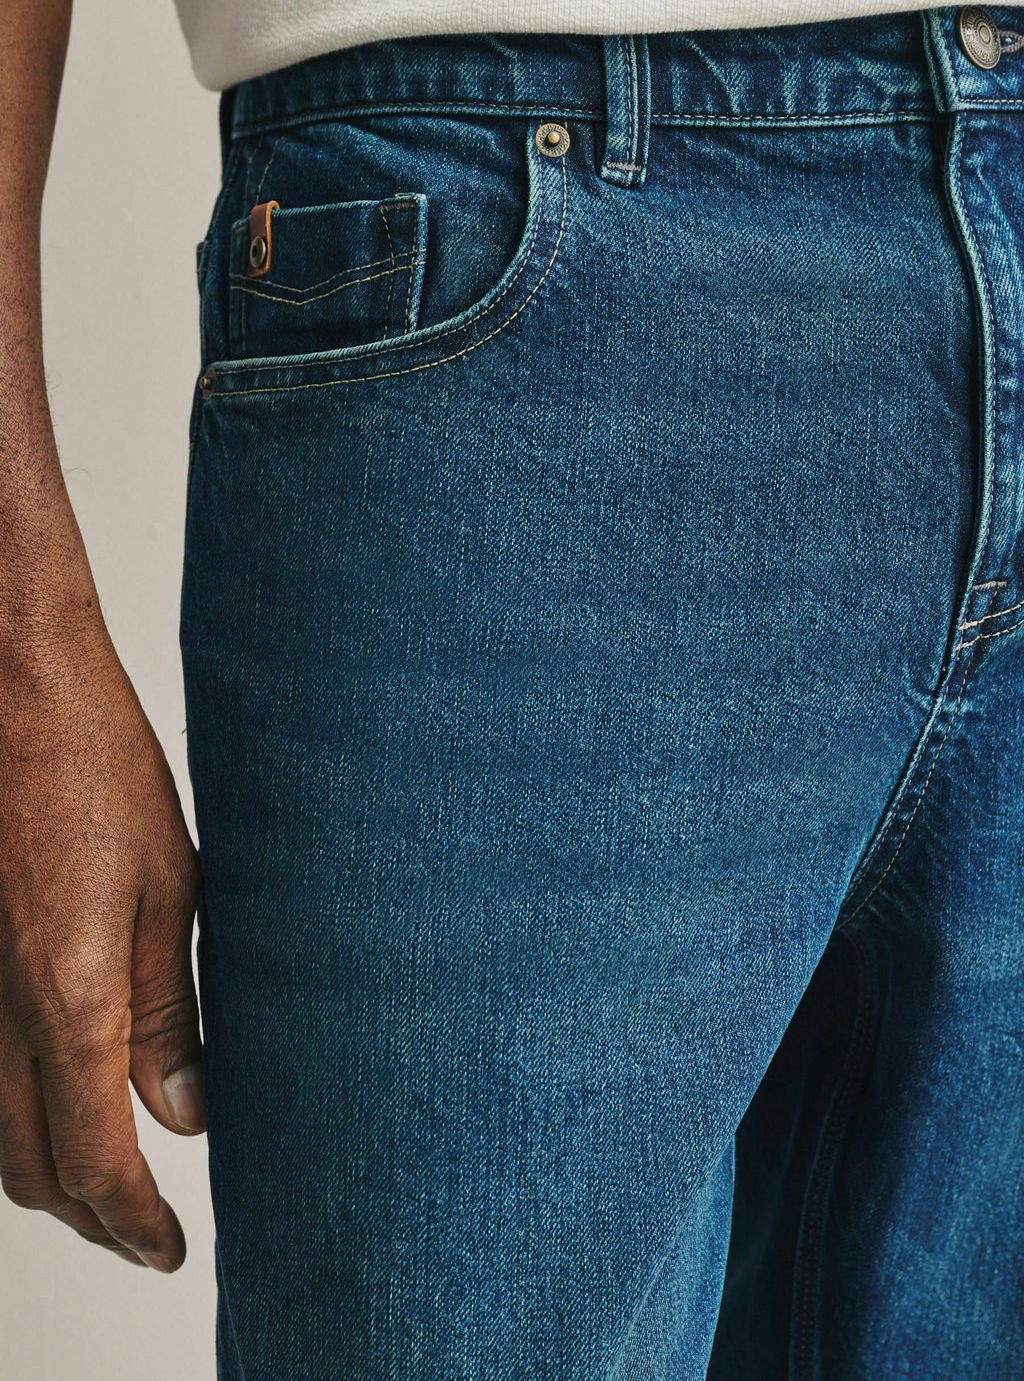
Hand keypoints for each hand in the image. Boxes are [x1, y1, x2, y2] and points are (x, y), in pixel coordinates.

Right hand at [0, 623, 202, 1270]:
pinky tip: (47, 1097)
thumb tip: (186, 1112)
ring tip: (108, 1177)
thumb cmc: (94, 768)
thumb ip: (169, 1011)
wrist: (11, 689)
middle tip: (144, 1224)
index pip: (94, 1161)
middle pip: (30, 1169)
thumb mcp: (171, 889)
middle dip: (92, 1213)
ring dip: (46, 1172)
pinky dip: (6, 1115)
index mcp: (67, 1000)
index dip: (133, 1223)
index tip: (167, 1249)